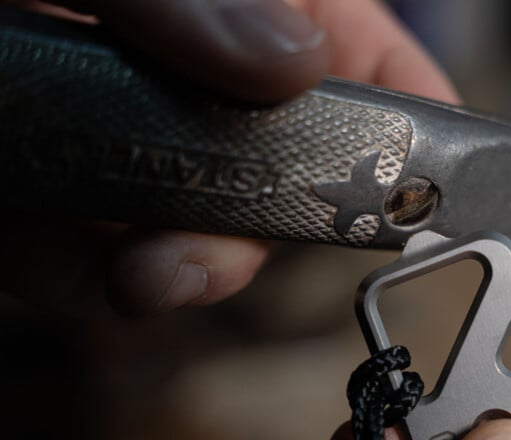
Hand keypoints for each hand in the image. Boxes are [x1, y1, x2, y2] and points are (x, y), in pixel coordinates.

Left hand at [0, 0, 457, 315]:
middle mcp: (201, 61)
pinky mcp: (57, 168)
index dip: (414, 134)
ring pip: (192, 215)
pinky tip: (75, 257)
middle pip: (287, 165)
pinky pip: (93, 239)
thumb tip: (287, 59)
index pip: (375, 64)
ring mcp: (130, 116)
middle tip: (217, 253)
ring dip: (175, 263)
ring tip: (140, 275)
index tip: (418, 204)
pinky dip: (85, 265)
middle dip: (263, 225)